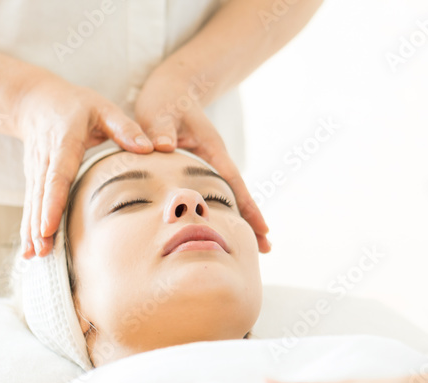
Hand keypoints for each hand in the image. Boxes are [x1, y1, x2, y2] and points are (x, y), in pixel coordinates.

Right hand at [14, 72, 154, 258]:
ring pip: (34, 204)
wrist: (35, 100)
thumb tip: (149, 148)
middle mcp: (46, 160)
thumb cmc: (75, 105)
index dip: (52, 201)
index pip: (57, 176)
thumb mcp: (102, 108)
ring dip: (32, 231)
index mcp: (64, 143)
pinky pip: (32, 206)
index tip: (49, 225)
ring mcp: (37, 171)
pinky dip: (28, 229)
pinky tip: (30, 251)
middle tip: (43, 251)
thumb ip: (125, 127)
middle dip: (40, 225)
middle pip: (42, 196)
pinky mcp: (34, 180)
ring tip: (35, 257)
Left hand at [134, 71, 269, 252]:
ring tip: (253, 248)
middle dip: (252, 221)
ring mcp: (211, 165)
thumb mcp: (160, 111)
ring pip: (228, 197)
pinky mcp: (201, 169)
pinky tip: (221, 229)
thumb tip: (164, 147)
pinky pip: (214, 194)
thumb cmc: (166, 100)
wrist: (171, 88)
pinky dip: (221, 212)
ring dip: (240, 220)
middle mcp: (216, 160)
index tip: (262, 228)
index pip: (233, 183)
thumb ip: (161, 128)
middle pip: (238, 195)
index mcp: (212, 149)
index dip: (247, 206)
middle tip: (266, 250)